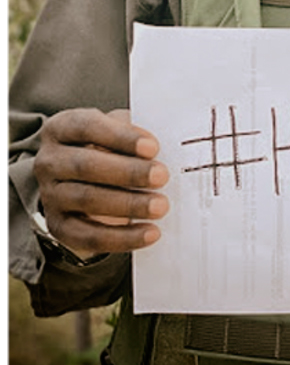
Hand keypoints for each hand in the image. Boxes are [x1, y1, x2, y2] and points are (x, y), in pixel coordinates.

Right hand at [31, 108, 168, 256]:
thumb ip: (137, 133)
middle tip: (162, 177)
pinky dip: (121, 237)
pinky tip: (150, 233)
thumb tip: (165, 146)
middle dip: (127, 172)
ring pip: (87, 199)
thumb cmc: (113, 148)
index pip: (87, 127)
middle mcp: (49, 161)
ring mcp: (50, 194)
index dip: (120, 137)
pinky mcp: (58, 225)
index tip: (153, 147)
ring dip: (128, 204)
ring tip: (161, 206)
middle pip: (85, 165)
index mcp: (62, 128)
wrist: (91, 180)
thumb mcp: (122, 132)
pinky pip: (87, 235)